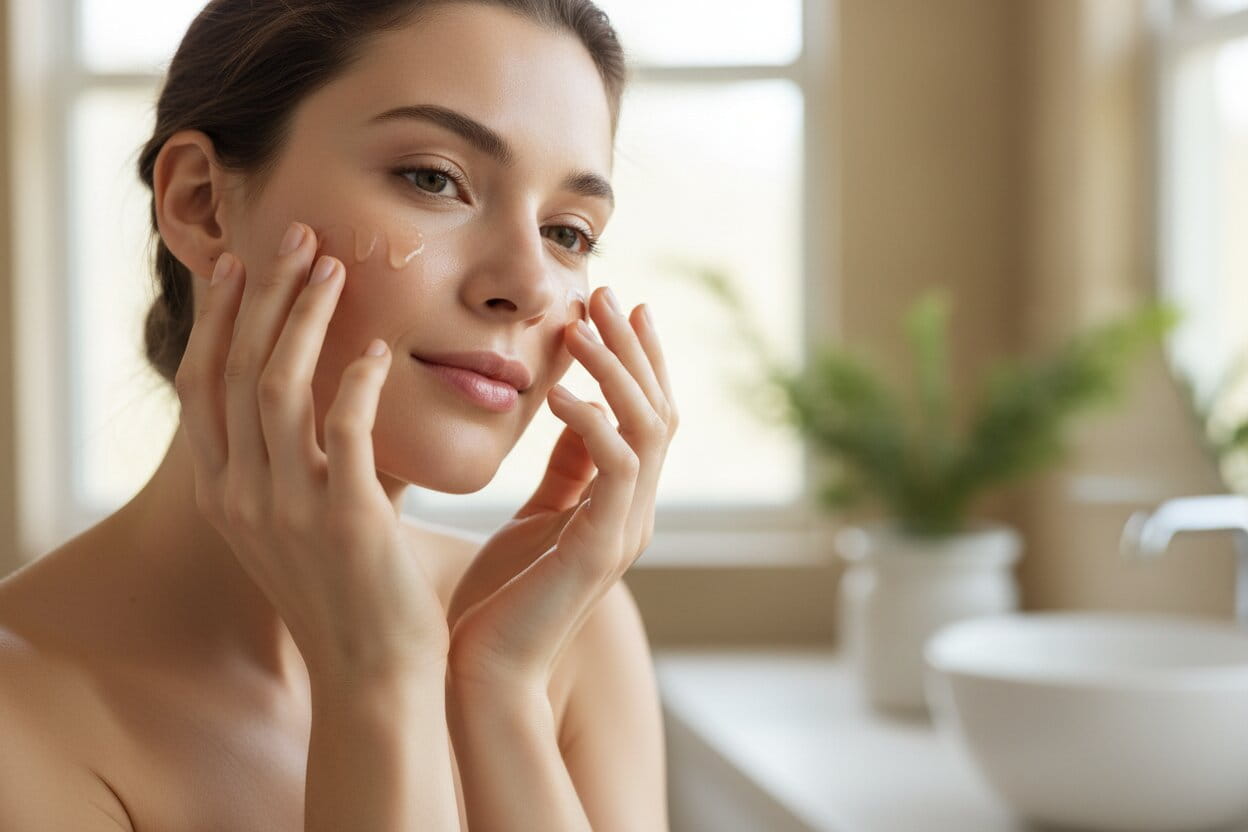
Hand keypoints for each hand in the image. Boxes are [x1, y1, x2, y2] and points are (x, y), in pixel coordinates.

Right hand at [174, 221, 448, 682]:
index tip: (241, 263)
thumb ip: (297, 458)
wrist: (374, 674)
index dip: (219, 318)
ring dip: (305, 317)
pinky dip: (356, 381)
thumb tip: (325, 389)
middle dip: (264, 295)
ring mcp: (286, 508)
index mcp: (224, 492)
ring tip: (334, 266)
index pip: (204, 384)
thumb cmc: (349, 592)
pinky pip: (343, 429)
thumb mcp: (297, 521)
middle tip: (297, 236)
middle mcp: (240, 495)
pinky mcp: (345, 519)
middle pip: (235, 369)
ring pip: (277, 386)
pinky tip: (376, 350)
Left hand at [445, 286, 677, 690]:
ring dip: (616, 371)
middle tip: (606, 293)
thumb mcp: (536, 518)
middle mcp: (635, 514)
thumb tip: (573, 408)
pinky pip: (614, 469)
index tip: (616, 305)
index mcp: (620, 506)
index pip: (645, 417)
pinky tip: (557, 389)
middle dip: (634, 349)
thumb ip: (564, 470)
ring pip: (647, 430)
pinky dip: (592, 422)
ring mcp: (625, 532)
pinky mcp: (601, 549)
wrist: (481, 675)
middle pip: (658, 412)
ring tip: (580, 326)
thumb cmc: (498, 601)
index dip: (637, 360)